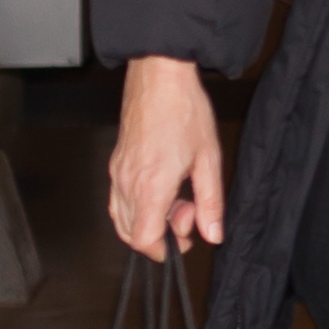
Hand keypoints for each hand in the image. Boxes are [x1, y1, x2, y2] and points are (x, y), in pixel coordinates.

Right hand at [108, 56, 224, 261]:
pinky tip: (162, 190)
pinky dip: (137, 207)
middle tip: (188, 212)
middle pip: (130, 233)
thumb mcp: (209, 160)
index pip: (143, 239)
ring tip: (178, 198)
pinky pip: (118, 200)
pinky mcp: (115, 164)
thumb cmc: (184, 111)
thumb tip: (213, 234)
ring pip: (121, 218)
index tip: (186, 241)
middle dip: (160, 234)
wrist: (160, 79)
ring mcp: (117, 173)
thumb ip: (211, 202)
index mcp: (151, 185)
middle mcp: (127, 182)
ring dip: (148, 220)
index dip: (164, 250)